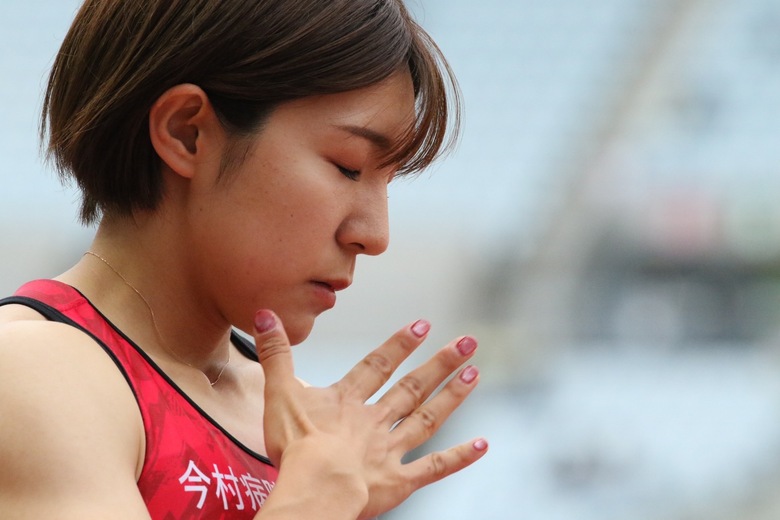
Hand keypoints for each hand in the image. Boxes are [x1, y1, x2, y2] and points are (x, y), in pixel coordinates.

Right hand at [253, 309, 487, 518]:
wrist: (317, 485)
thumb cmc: (296, 444)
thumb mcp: (278, 393)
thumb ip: (275, 354)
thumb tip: (265, 315)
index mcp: (348, 401)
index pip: (378, 366)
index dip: (399, 345)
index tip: (423, 325)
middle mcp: (374, 421)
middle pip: (411, 387)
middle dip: (439, 364)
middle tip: (467, 343)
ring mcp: (389, 450)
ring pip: (427, 418)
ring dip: (452, 396)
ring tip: (475, 374)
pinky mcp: (398, 481)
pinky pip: (434, 467)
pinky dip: (459, 457)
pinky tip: (483, 445)